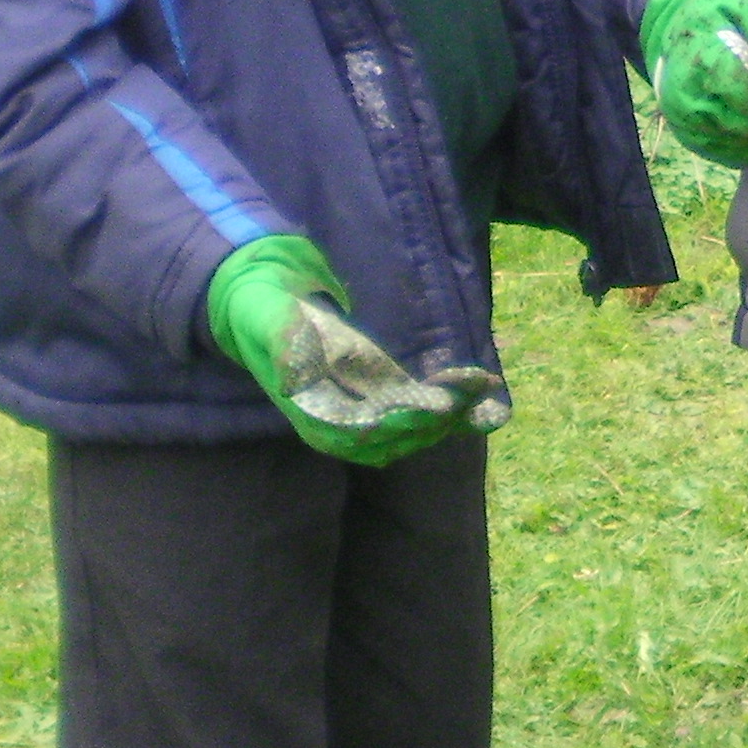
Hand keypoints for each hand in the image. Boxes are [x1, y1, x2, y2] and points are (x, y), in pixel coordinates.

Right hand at [205, 234, 498, 464]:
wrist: (267, 309)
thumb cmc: (264, 313)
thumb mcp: (266, 320)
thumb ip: (281, 339)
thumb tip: (292, 371)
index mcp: (309, 413)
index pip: (354, 434)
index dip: (390, 427)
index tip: (424, 411)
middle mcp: (339, 423)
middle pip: (390, 438)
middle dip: (427, 423)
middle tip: (460, 400)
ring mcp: (364, 413)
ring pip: (410, 430)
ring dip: (447, 417)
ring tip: (479, 390)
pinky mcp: (383, 398)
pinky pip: (419, 412)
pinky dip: (452, 410)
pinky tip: (483, 396)